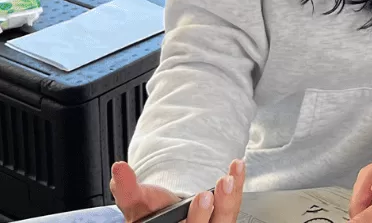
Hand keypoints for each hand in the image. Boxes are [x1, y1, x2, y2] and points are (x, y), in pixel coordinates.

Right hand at [111, 159, 244, 222]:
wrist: (166, 213)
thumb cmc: (150, 214)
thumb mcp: (136, 205)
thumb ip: (127, 189)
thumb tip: (119, 169)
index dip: (196, 220)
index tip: (200, 198)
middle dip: (202, 217)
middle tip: (204, 196)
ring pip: (224, 221)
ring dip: (228, 200)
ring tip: (228, 178)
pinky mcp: (222, 216)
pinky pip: (233, 206)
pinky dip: (236, 188)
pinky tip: (237, 170)